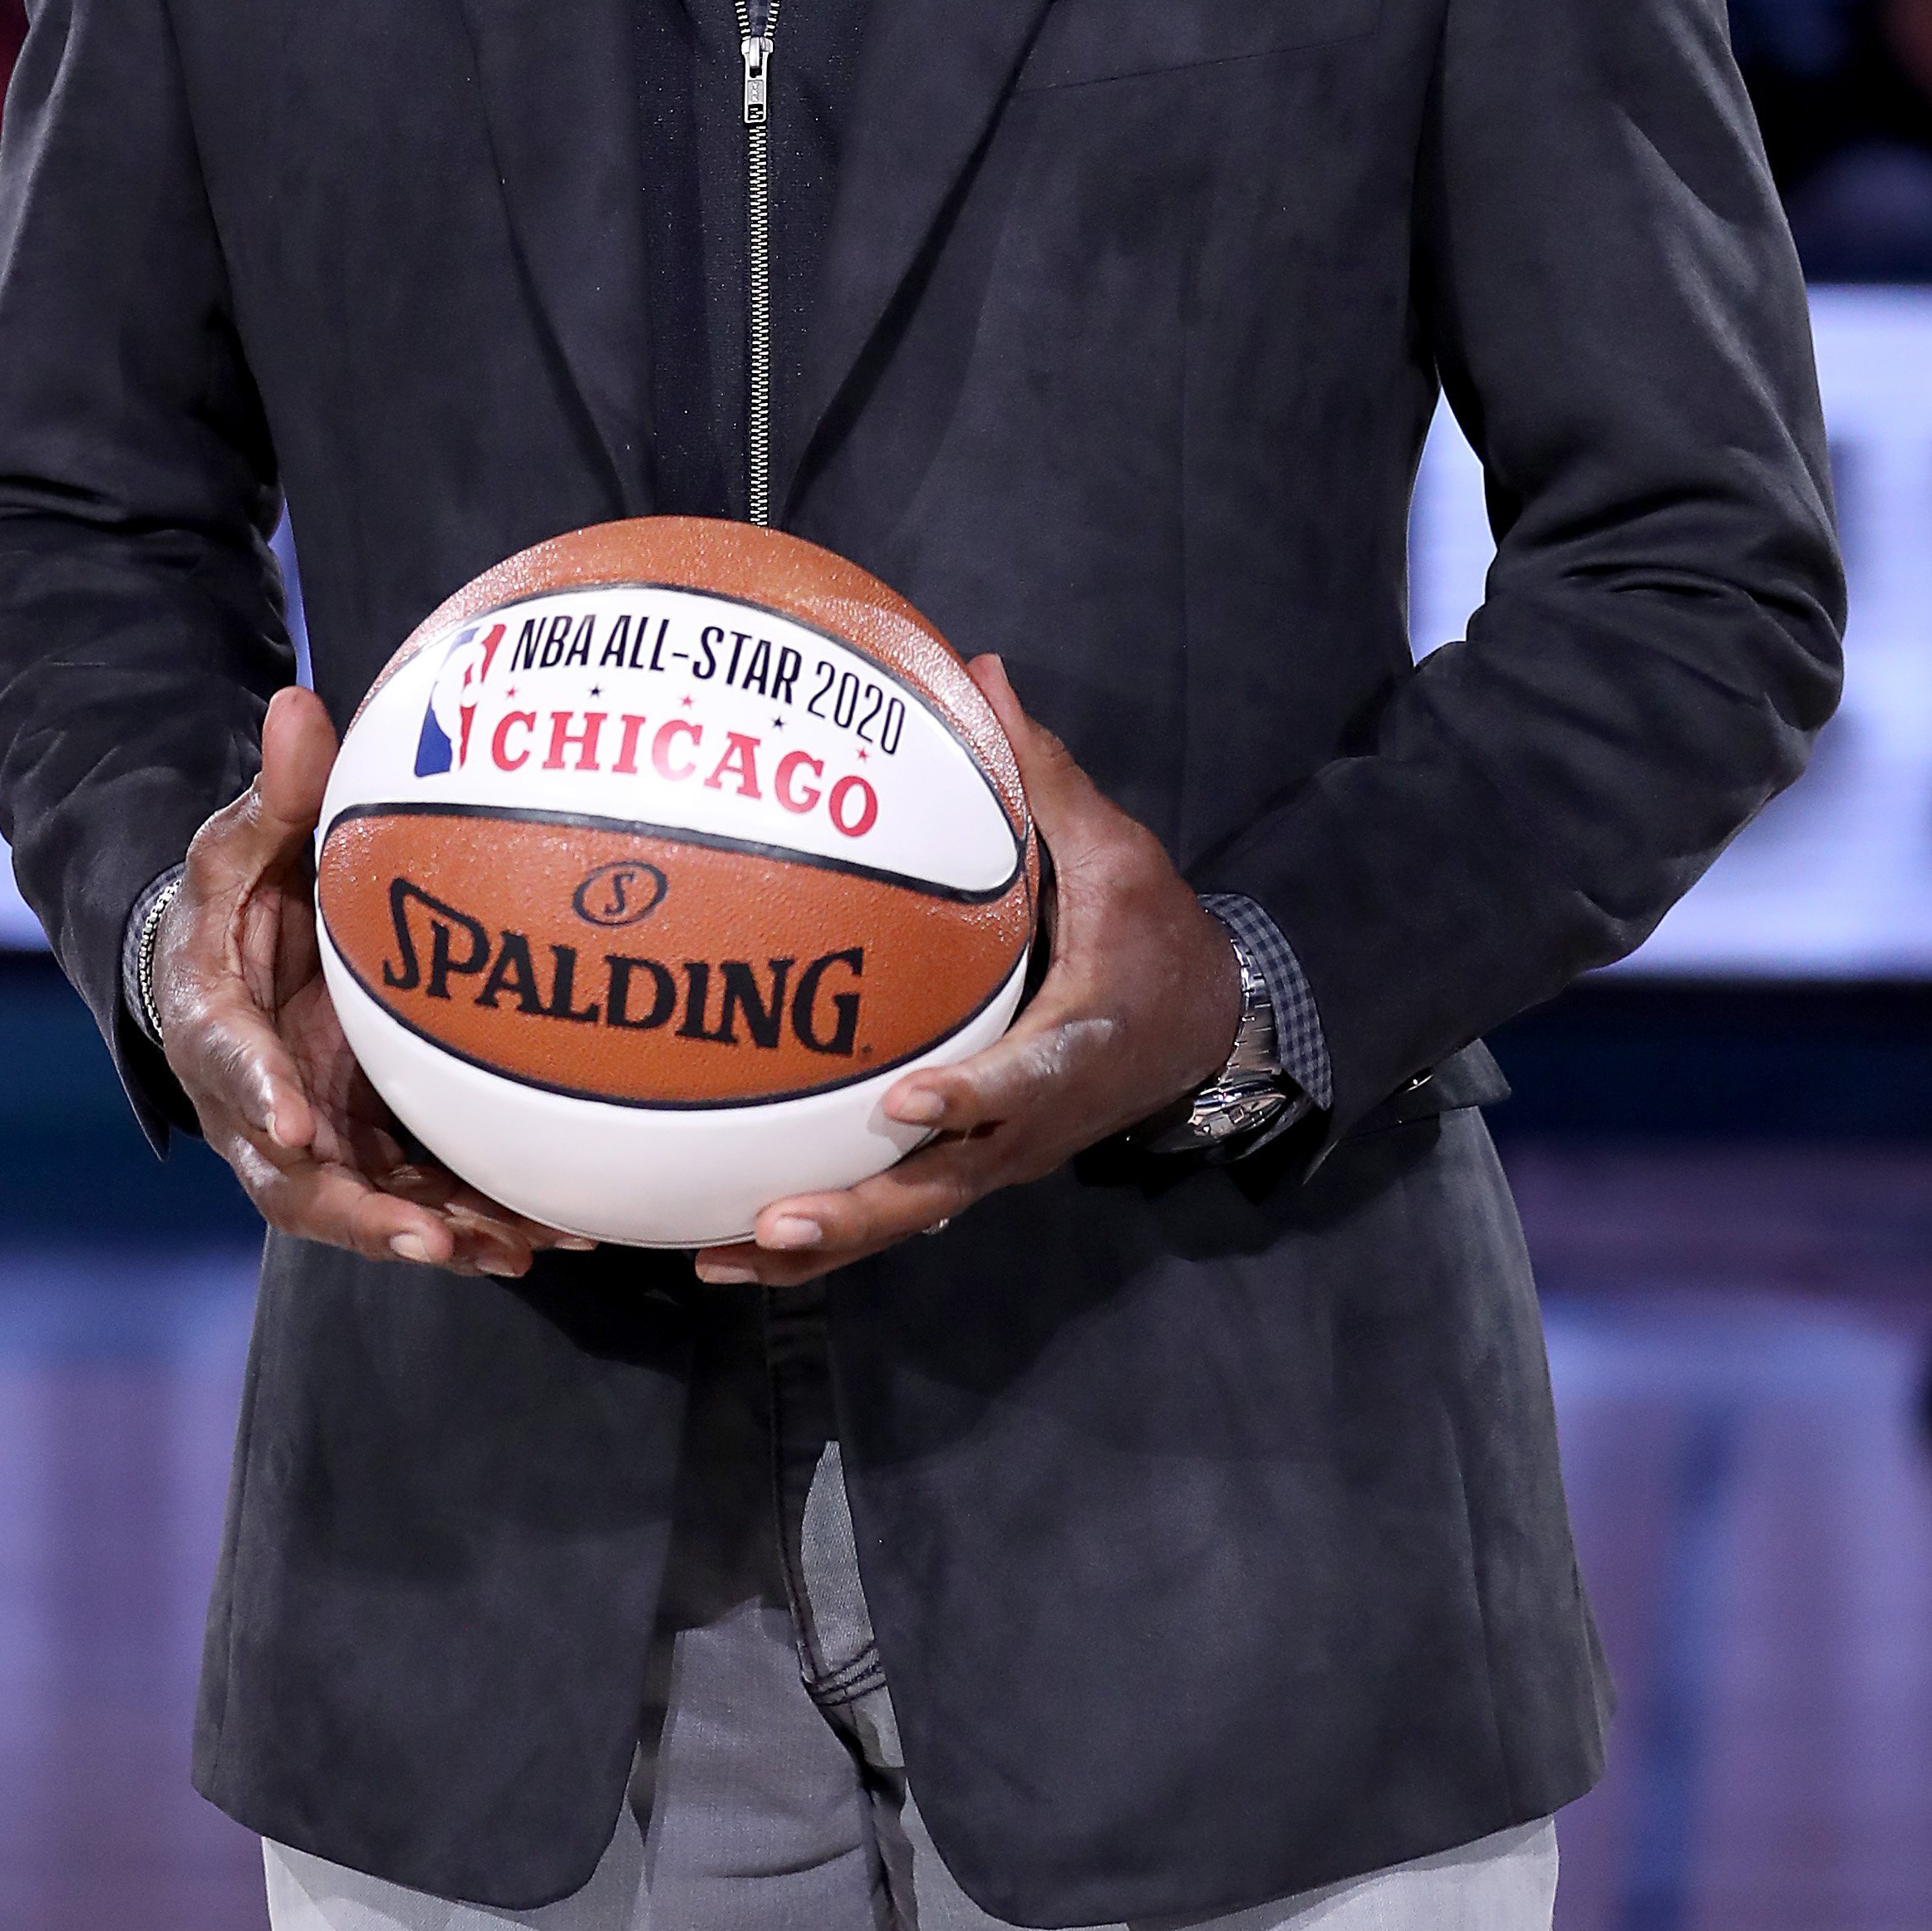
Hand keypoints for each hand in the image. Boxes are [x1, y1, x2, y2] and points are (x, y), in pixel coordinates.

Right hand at [154, 684, 591, 1278]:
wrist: (227, 965)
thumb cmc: (235, 897)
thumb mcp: (245, 839)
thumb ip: (280, 789)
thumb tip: (300, 701)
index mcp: (217, 1028)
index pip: (229, 1071)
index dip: (260, 1100)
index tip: (297, 1126)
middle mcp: (261, 1107)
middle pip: (297, 1184)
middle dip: (361, 1216)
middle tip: (427, 1237)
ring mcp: (316, 1141)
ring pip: (368, 1207)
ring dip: (436, 1234)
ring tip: (514, 1250)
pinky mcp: (366, 1151)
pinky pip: (421, 1196)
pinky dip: (476, 1221)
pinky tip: (554, 1237)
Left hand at [693, 655, 1241, 1285]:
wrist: (1208, 1023)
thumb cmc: (1153, 931)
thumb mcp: (1118, 850)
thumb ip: (1042, 775)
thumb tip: (980, 673)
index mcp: (1079, 1044)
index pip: (1026, 1079)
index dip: (969, 1098)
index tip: (904, 1103)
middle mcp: (1034, 1122)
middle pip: (944, 1185)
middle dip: (860, 1210)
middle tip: (777, 1220)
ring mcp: (1000, 1155)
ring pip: (910, 1217)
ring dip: (825, 1245)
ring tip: (722, 1257)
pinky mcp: (973, 1165)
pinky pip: (897, 1210)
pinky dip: (827, 1238)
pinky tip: (735, 1247)